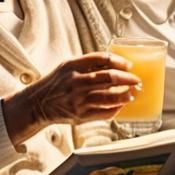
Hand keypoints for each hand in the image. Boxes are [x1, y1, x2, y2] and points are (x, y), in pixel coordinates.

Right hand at [2, 52, 140, 144]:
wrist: (37, 104)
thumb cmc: (55, 84)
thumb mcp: (66, 66)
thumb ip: (86, 63)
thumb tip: (112, 62)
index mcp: (73, 66)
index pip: (102, 59)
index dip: (119, 61)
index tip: (128, 65)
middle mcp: (76, 81)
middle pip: (109, 77)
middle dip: (127, 79)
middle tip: (136, 80)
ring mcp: (79, 99)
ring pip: (109, 97)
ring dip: (125, 95)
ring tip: (132, 93)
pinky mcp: (81, 114)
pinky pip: (104, 112)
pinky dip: (116, 109)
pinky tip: (121, 105)